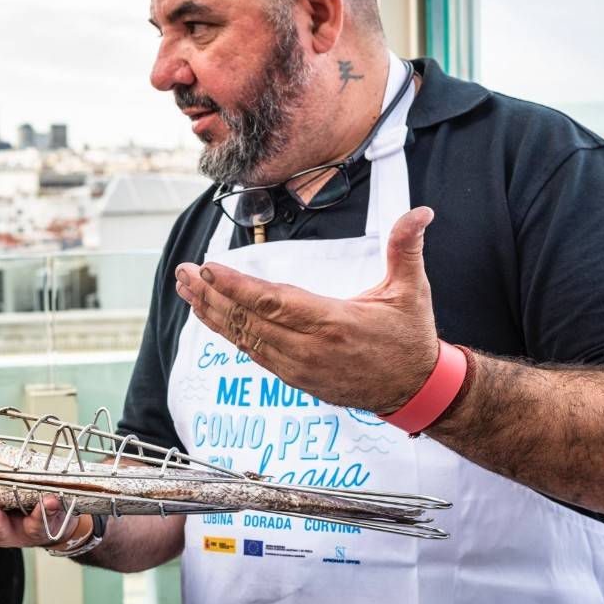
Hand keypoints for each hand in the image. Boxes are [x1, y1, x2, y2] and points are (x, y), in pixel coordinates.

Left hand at [174, 207, 440, 413]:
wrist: (413, 390)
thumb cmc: (408, 338)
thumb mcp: (411, 290)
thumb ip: (406, 248)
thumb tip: (420, 213)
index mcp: (334, 322)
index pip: (273, 302)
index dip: (236, 287)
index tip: (208, 269)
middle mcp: (309, 348)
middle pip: (248, 321)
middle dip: (210, 296)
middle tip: (183, 273)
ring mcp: (298, 367)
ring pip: (244, 339)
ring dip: (212, 314)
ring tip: (186, 290)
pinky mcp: (294, 378)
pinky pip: (253, 353)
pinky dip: (228, 332)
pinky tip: (210, 315)